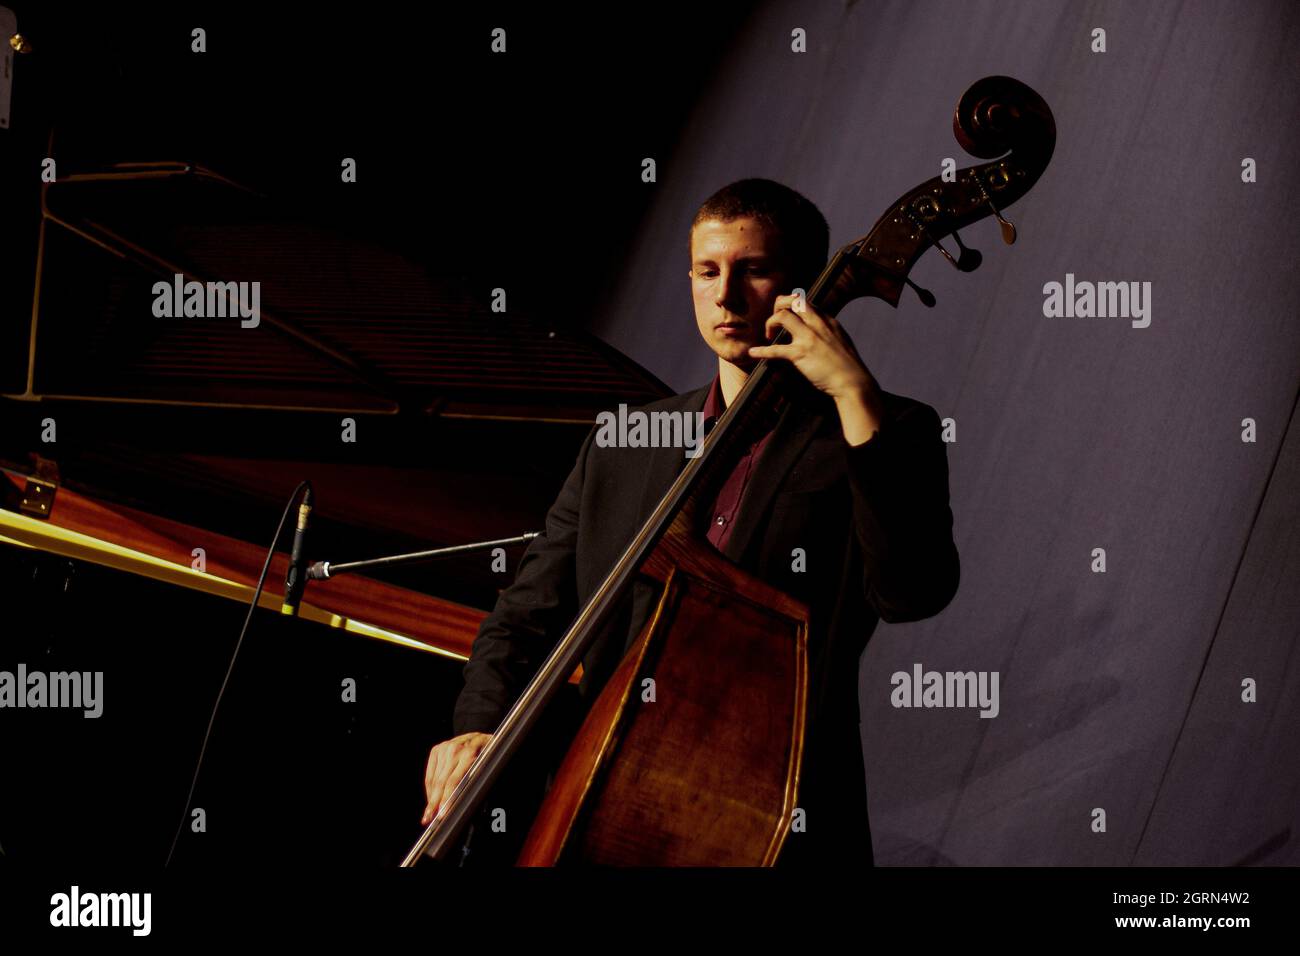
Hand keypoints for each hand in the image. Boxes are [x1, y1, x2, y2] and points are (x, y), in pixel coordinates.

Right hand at [421, 732, 492, 824]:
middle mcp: (455, 750)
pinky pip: (430, 774)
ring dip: (430, 798)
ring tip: (427, 814)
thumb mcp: (490, 766)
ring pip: (434, 780)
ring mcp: (444, 748)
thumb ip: (478, 781)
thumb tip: (467, 805)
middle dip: (434, 803)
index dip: (447, 799)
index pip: (453, 781)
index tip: (442, 815)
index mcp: (469, 754)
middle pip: (440, 783)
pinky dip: (429, 788)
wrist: (481, 736)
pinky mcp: (437, 750)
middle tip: (429, 820)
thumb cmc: (488, 755)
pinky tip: (430, 799)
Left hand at [748, 294, 885, 443]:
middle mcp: (818, 324)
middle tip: (773, 320)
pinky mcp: (801, 354)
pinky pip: (775, 349)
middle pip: (793, 301)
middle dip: (778, 305)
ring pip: (782, 316)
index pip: (805, 302)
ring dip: (770, 323)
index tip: (784, 313)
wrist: (853, 382)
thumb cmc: (847, 366)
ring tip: (768, 335)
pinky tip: (753, 353)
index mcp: (828, 320)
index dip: (791, 304)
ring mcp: (809, 338)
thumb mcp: (840, 340)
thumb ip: (827, 332)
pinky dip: (761, 351)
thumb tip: (816, 332)